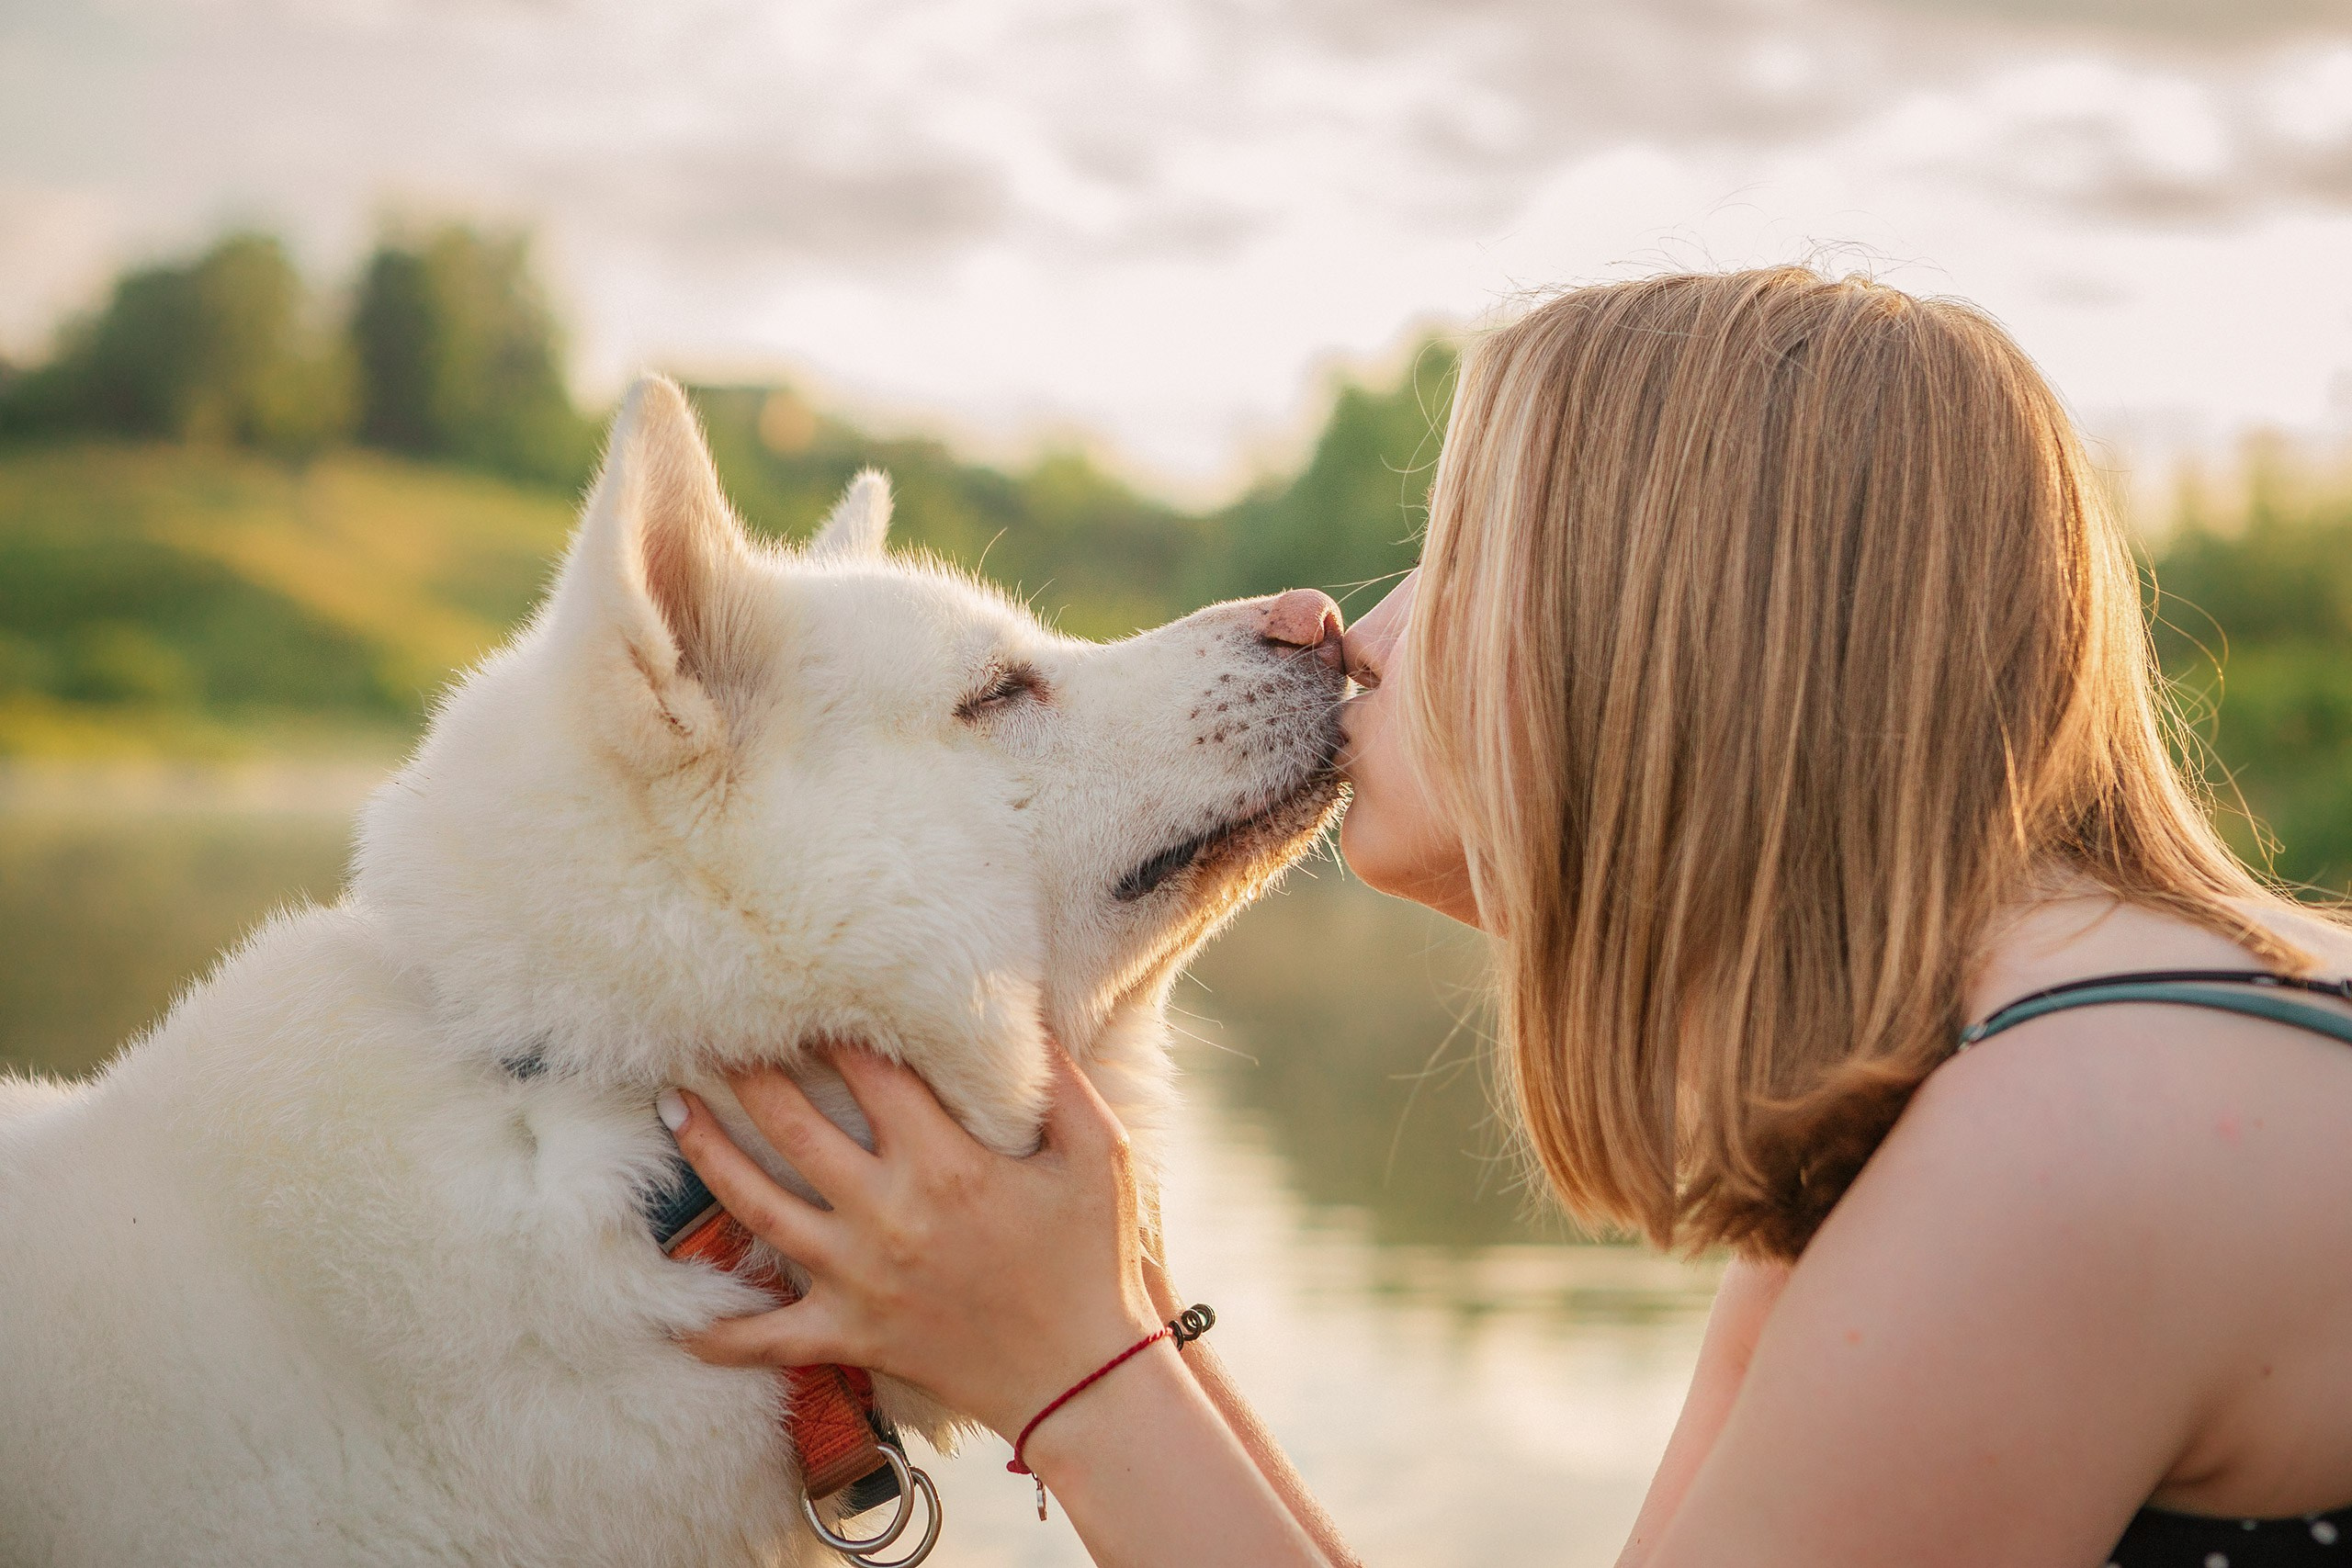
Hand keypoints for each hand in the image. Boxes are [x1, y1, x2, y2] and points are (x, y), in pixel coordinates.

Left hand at [662, 1043, 1163, 1440]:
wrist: (1082, 1377)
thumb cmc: (1093, 1258)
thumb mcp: (1099, 1154)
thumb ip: (1062, 1082)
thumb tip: (1023, 1022)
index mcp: (945, 1162)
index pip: (871, 1072)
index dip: (835, 1026)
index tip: (804, 991)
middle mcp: (888, 1212)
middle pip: (793, 1125)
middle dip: (747, 1071)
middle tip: (713, 1030)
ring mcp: (859, 1277)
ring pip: (758, 1207)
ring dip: (707, 1154)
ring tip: (672, 1107)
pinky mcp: (849, 1334)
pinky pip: (766, 1338)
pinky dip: (718, 1334)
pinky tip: (675, 1320)